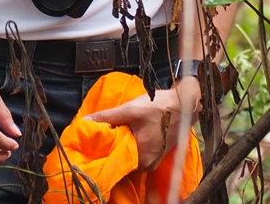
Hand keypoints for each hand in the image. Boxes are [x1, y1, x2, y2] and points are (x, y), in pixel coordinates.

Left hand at [86, 76, 200, 170]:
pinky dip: (133, 146)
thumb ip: (107, 117)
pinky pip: (139, 154)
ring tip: (114, 134)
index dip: (103, 152)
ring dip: (123, 146)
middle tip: (103, 136)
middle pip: (123, 160)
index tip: (93, 143)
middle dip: (113, 148)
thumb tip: (85, 121)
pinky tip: (128, 134)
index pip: (114, 161)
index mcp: (141, 157)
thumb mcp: (131, 109)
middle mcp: (147, 165)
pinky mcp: (158, 155)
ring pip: (131, 157)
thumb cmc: (159, 107)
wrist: (185, 104)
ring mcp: (154, 161)